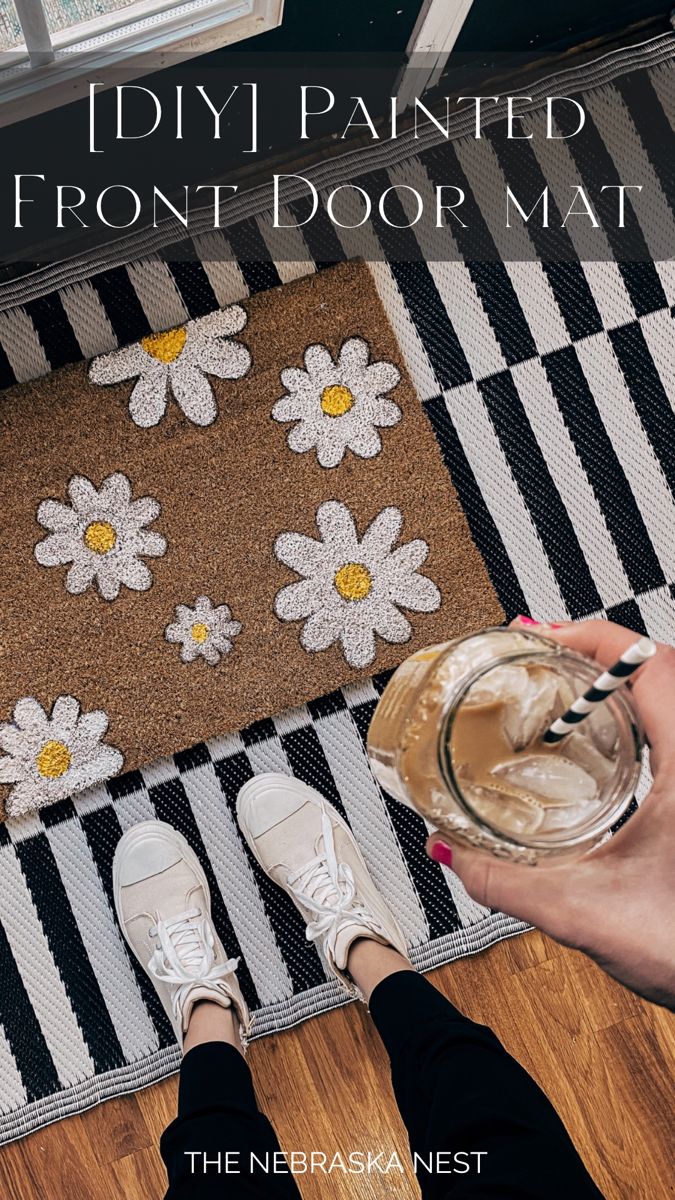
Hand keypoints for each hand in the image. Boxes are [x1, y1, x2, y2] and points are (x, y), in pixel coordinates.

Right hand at [426, 618, 674, 1008]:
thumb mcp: (586, 914)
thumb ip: (508, 883)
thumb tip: (452, 852)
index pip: (650, 665)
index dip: (592, 637)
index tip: (540, 634)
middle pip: (657, 668)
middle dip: (593, 651)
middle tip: (539, 652)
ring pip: (668, 695)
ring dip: (615, 682)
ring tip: (562, 684)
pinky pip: (668, 729)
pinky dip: (632, 715)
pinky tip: (599, 740)